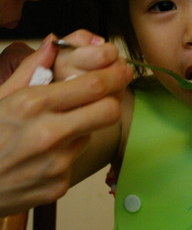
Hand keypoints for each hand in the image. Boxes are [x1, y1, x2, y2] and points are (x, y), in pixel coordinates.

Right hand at [0, 32, 132, 215]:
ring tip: (53, 129)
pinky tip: (41, 154)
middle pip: (108, 112)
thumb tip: (54, 43)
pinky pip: (75, 160)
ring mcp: (56, 164)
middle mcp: (49, 135)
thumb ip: (31, 69)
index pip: (93, 86)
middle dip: (112, 100)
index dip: (114, 76)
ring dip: (82, 128)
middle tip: (108, 95)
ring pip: (91, 135)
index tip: (122, 70)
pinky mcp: (59, 186)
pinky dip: (64, 154)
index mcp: (32, 105)